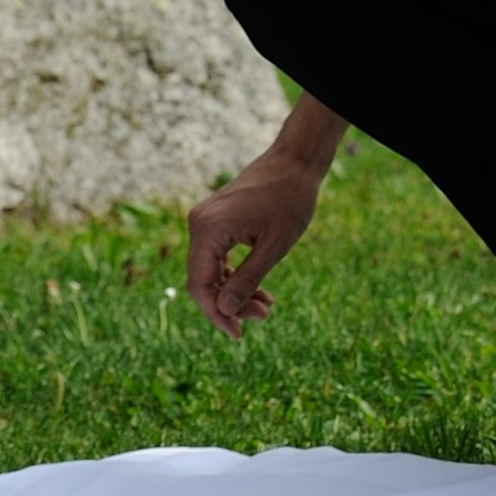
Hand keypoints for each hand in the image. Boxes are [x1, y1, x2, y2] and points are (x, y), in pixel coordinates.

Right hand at [184, 100, 344, 336]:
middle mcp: (199, 223)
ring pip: (211, 270)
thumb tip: (225, 310)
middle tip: (262, 317)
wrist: (296, 161)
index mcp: (208, 229)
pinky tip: (260, 291)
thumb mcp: (274, 247)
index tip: (237, 334)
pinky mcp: (216, 220)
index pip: (200, 285)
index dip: (216, 314)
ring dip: (235, 291)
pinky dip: (236, 274)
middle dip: (230, 304)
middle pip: (203, 280)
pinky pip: (218, 256)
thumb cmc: (290, 200)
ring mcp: (206, 220)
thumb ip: (247, 279)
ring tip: (266, 307)